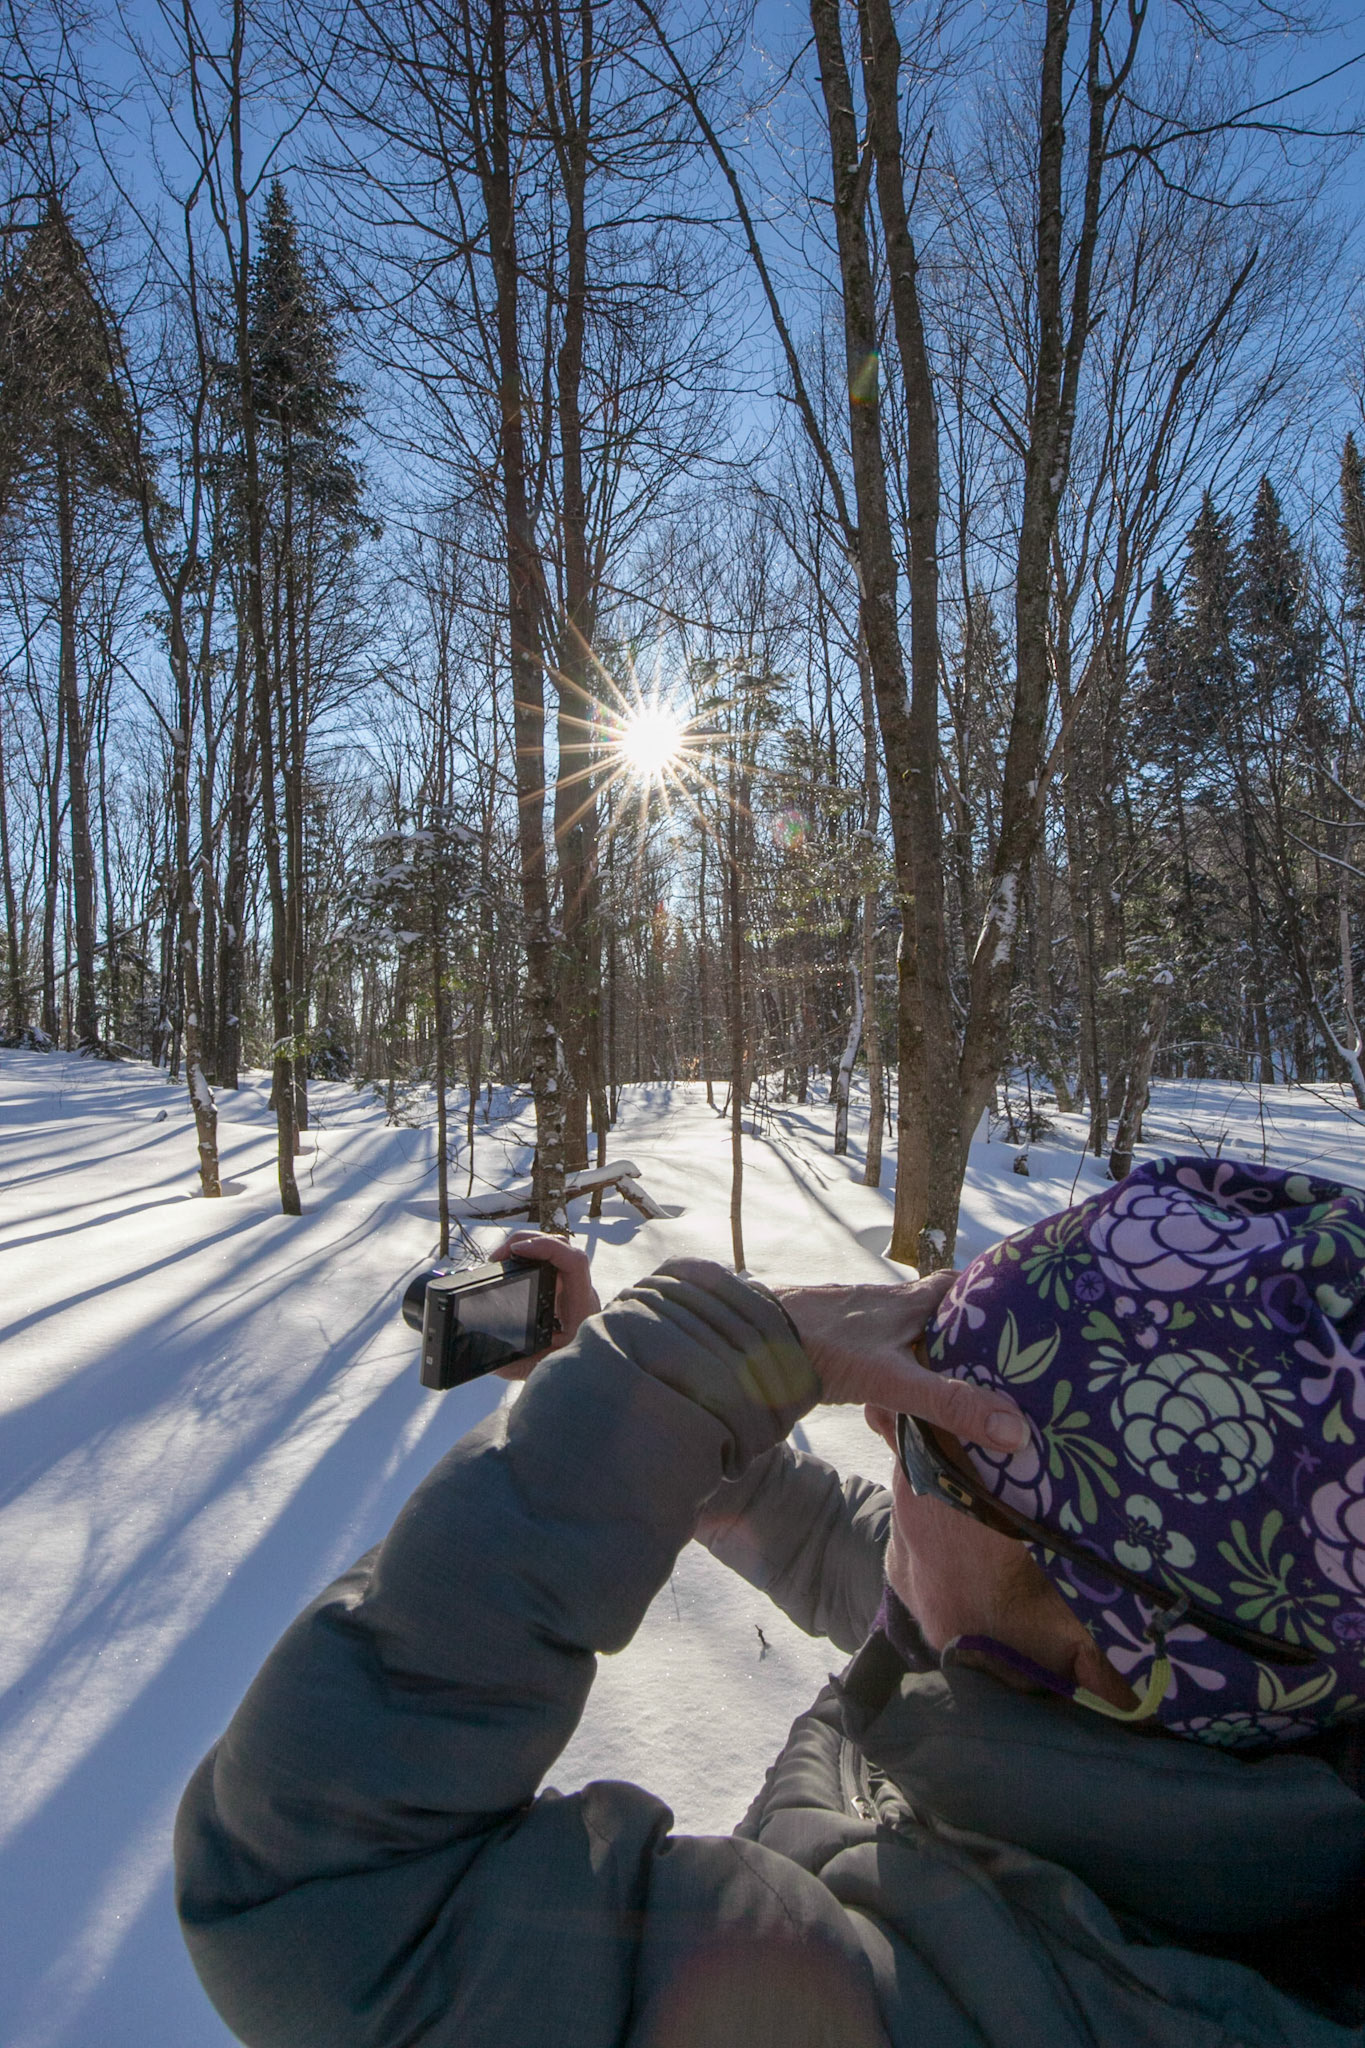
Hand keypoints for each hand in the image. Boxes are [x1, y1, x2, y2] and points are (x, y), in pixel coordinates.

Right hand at [488, 1232, 600, 1380]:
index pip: (573, 1261)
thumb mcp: (543, 1367)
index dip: (546, 1248)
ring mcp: (571, 1287)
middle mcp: (578, 1290)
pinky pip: (548, 1261)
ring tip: (499, 1259)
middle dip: (528, 1241)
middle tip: (498, 1256)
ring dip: (527, 1246)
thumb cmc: (573, 1367)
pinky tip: (509, 1265)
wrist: (592, 1369)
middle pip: (562, 1246)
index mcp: (579, 1305)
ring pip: (555, 1250)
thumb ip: (518, 1365)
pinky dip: (528, 1257)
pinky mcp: (562, 1288)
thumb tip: (493, 1361)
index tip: (516, 1252)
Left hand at [774, 1273, 1029, 1456]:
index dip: (988, 1290)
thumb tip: (1017, 1430)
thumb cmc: (823, 1349)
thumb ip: (951, 1405)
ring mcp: (853, 1317)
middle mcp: (883, 1302)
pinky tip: (890, 1381)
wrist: (748, 1340)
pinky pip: (873, 1342)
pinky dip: (891, 1356)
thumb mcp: (895, 1381)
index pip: (958, 1284)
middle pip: (932, 1304)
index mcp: (907, 1302)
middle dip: (960, 1322)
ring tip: (950, 1373)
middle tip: (991, 1351)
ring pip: (901, 1324)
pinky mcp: (829, 1336)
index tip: (1017, 1306)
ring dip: (924, 1341)